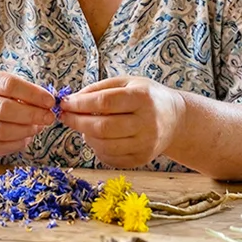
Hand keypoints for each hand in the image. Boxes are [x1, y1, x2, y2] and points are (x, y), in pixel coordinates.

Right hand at [0, 69, 55, 156]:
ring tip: (38, 128)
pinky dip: (15, 144)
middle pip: (3, 109)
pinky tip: (26, 138)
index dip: (32, 94)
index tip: (50, 101)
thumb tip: (47, 103)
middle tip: (49, 117)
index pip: (8, 84)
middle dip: (31, 114)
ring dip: (24, 131)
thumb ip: (20, 90)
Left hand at [59, 77, 185, 168]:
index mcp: (143, 98)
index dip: (80, 104)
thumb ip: (100, 89)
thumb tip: (72, 100)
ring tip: (82, 126)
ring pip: (104, 145)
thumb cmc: (147, 97)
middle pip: (102, 127)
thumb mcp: (128, 83)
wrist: (176, 120)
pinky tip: (96, 138)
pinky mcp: (142, 159)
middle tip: (65, 116)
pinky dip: (97, 148)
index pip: (105, 102)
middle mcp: (147, 122)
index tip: (64, 103)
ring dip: (85, 136)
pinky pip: (110, 158)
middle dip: (77, 122)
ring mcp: (145, 144)